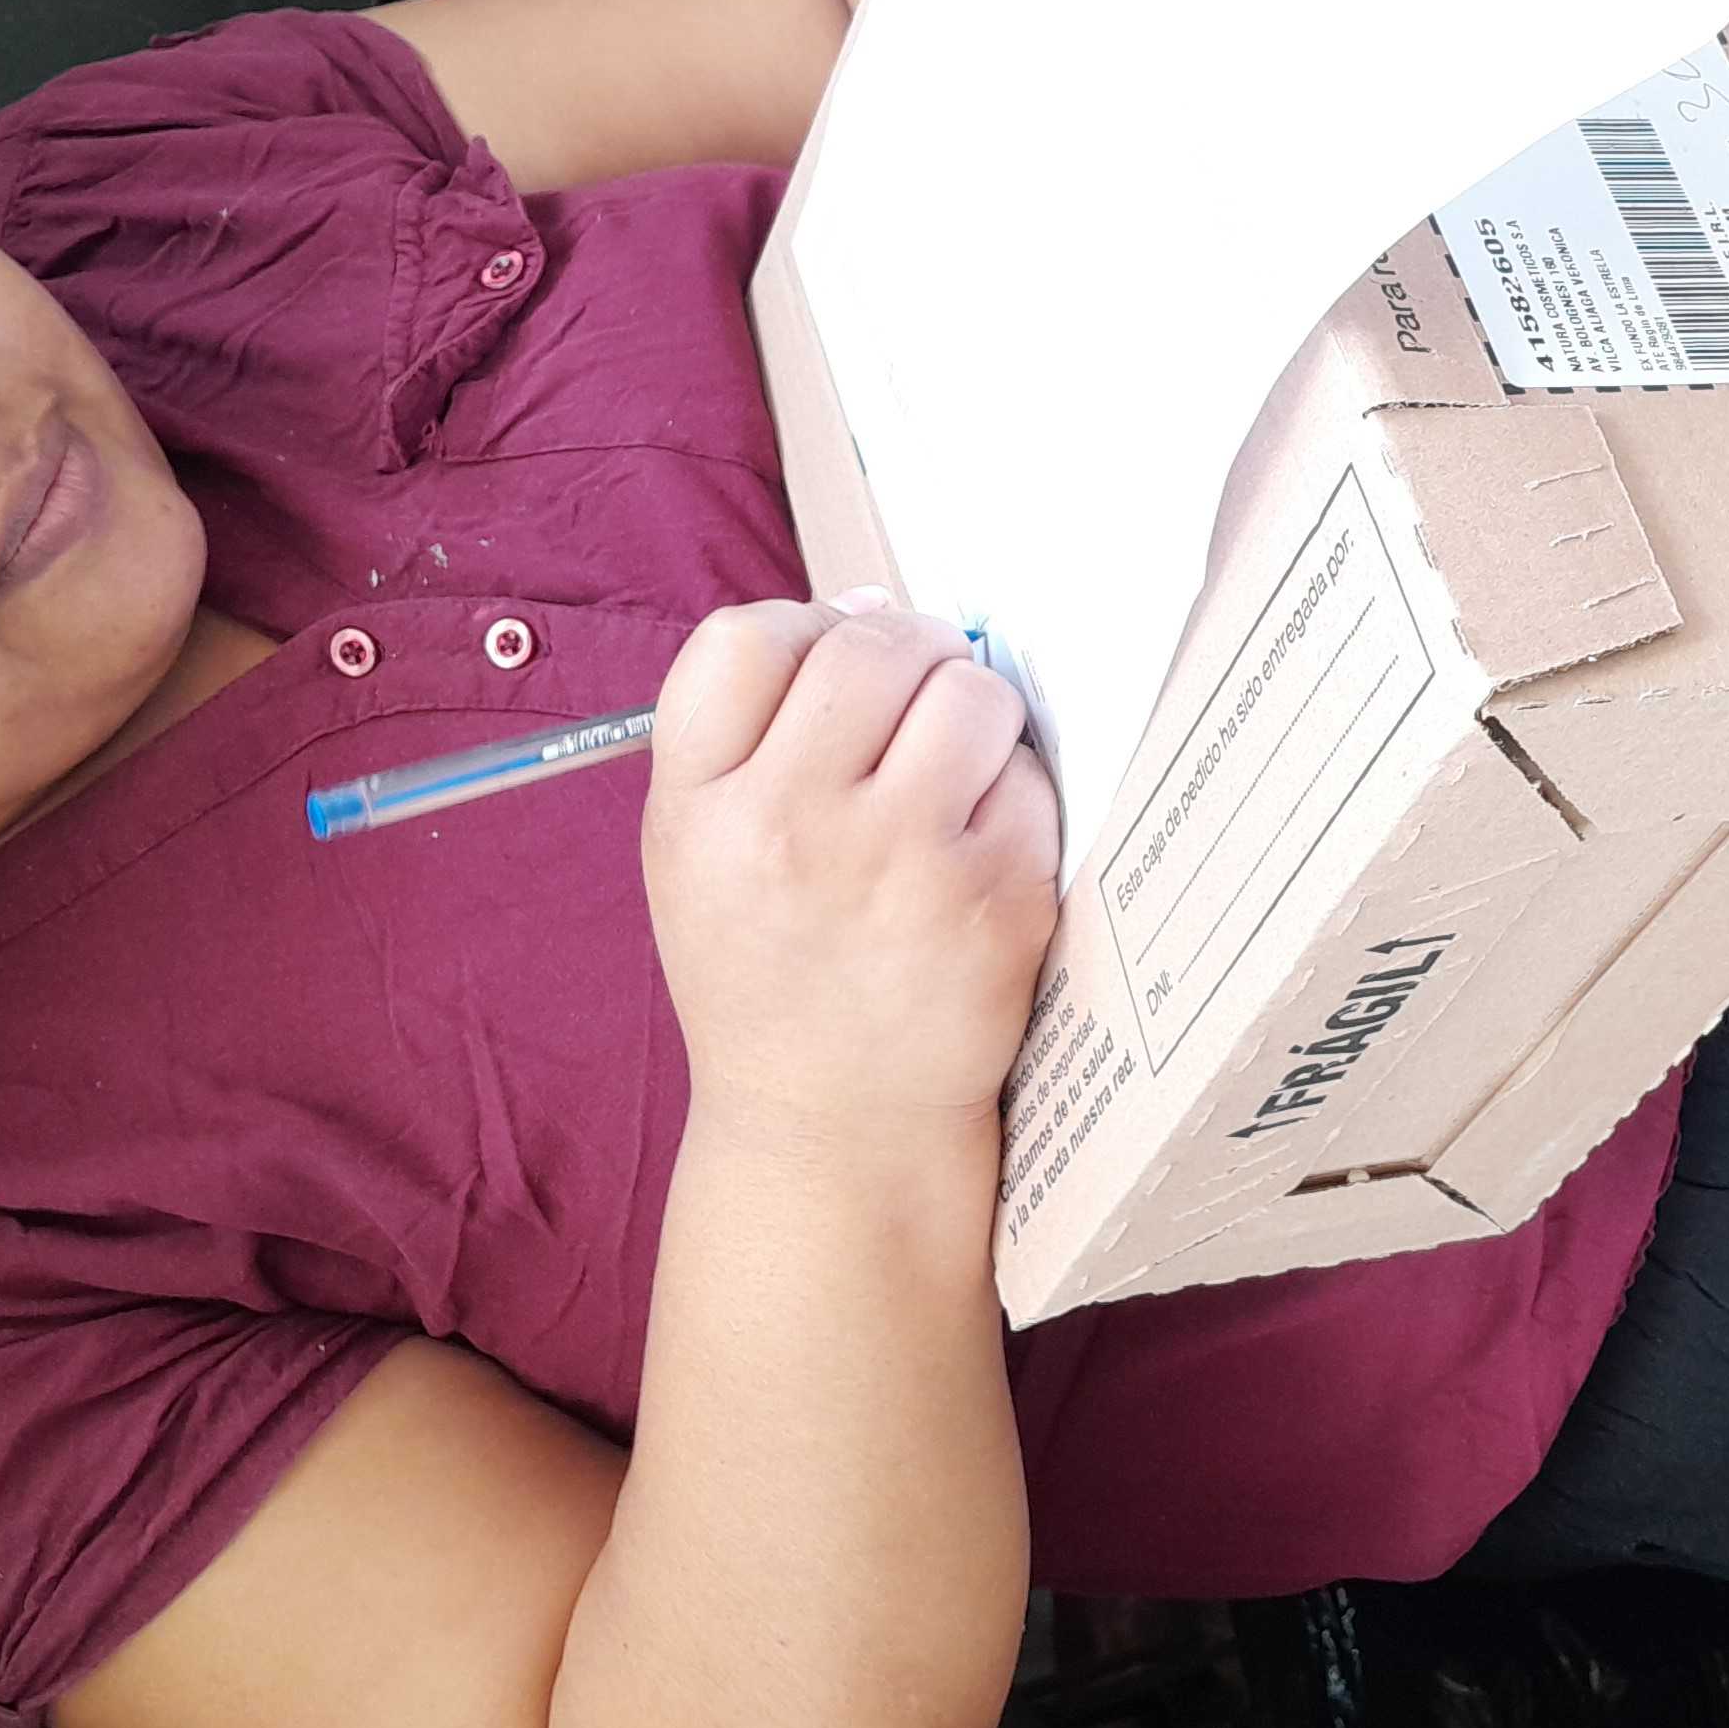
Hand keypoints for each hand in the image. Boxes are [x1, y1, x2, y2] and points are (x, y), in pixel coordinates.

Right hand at [640, 593, 1056, 1146]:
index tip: (830, 663)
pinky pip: (1030, 776)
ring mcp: (902, 863)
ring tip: (956, 762)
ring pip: (969, 693)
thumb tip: (868, 601)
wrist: (834, 1126)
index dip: (803, 627)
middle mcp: (791, 828)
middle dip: (911, 650)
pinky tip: (982, 842)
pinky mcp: (998, 897)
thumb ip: (755, 728)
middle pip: (871, 646)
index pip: (745, 640)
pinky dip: (1016, 791)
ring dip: (974, 709)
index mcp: (698, 811)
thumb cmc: (771, 973)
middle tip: (918, 692)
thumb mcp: (700, 854)